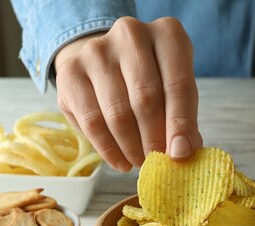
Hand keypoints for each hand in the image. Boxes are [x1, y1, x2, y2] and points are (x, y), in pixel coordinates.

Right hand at [54, 17, 202, 171]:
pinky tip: (120, 162)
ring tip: (140, 162)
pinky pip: (91, 121)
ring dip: (131, 148)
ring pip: (118, 113)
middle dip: (154, 139)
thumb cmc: (151, 80)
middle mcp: (131, 34)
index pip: (178, 84)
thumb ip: (184, 120)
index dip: (180, 124)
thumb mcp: (174, 92)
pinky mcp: (70, 71)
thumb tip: (183, 153)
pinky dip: (108, 149)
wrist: (105, 61)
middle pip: (146, 98)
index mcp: (167, 35)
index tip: (179, 154)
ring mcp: (97, 50)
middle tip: (157, 162)